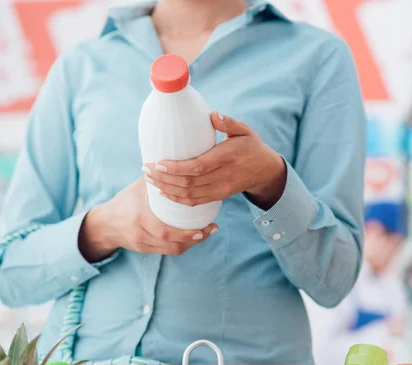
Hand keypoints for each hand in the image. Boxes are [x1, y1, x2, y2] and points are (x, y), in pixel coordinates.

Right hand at [79, 178, 217, 261]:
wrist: (105, 224)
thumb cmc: (124, 201)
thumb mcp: (138, 187)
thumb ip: (156, 179)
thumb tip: (177, 162)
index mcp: (140, 217)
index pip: (166, 230)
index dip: (188, 233)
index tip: (208, 225)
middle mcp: (141, 233)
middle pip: (172, 244)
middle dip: (195, 239)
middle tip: (211, 229)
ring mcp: (142, 244)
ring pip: (172, 250)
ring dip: (191, 244)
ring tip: (205, 233)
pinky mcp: (144, 250)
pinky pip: (167, 251)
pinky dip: (181, 245)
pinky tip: (192, 238)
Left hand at [143, 111, 286, 210]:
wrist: (265, 170)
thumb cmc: (251, 145)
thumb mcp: (244, 130)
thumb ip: (228, 123)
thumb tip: (213, 114)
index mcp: (227, 158)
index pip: (197, 167)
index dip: (176, 168)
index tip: (158, 162)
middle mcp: (223, 177)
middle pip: (189, 183)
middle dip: (164, 178)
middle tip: (146, 169)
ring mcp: (220, 189)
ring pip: (189, 195)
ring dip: (166, 189)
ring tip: (149, 179)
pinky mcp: (218, 196)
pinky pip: (195, 202)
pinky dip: (177, 199)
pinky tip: (163, 192)